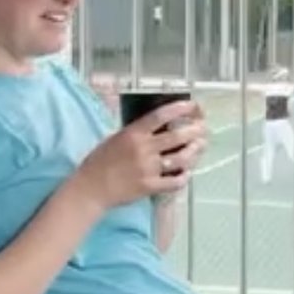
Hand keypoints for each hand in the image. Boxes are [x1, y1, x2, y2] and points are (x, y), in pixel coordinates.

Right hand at [73, 102, 206, 208]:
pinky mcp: (150, 187)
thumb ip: (137, 133)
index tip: (193, 105)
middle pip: (177, 136)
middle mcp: (143, 149)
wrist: (91, 188)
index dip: (180, 108)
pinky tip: (187, 172)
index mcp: (133, 133)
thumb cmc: (99, 161)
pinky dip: (184, 176)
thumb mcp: (116, 139)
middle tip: (202, 128)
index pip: (161, 116)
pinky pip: (174, 182)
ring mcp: (148, 169)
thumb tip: (161, 126)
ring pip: (180, 158)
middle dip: (195, 130)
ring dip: (194, 151)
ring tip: (200, 147)